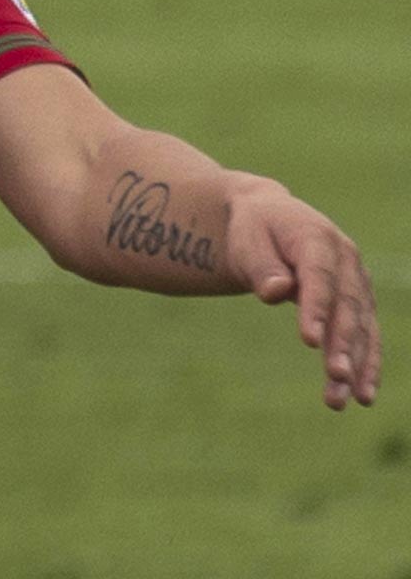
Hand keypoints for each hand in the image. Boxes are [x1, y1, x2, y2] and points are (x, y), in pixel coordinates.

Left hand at [225, 179, 379, 409]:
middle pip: (347, 306)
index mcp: (317, 237)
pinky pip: (368, 334)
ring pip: (363, 326)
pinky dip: (367, 363)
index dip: (316, 309)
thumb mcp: (247, 239)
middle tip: (336, 377)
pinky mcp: (359, 301)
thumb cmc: (254, 230)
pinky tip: (362, 394)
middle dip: (343, 344)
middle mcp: (347, 259)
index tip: (310, 341)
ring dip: (358, 363)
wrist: (270, 216)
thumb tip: (276, 292)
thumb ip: (261, 266)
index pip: (319, 277)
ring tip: (351, 398)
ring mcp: (357, 281)